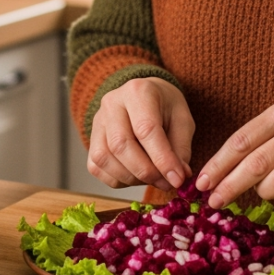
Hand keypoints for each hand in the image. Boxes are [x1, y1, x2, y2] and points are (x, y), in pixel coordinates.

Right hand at [87, 77, 194, 191]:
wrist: (144, 98)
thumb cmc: (165, 108)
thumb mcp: (182, 121)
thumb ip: (180, 149)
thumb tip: (176, 177)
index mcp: (138, 92)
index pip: (146, 129)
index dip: (162, 159)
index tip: (177, 179)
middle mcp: (112, 103)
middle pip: (121, 145)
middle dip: (146, 171)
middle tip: (166, 183)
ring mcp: (97, 122)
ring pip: (105, 158)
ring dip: (131, 178)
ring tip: (153, 178)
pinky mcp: (91, 140)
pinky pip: (97, 167)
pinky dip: (117, 180)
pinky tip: (136, 176)